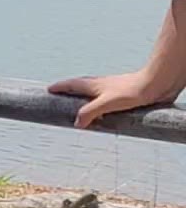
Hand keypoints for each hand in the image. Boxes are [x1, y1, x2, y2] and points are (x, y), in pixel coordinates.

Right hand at [48, 71, 169, 128]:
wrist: (157, 84)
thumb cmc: (133, 91)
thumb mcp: (106, 103)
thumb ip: (89, 112)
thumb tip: (77, 123)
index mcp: (94, 86)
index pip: (71, 85)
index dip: (60, 88)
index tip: (49, 90)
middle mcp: (101, 86)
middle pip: (80, 87)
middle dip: (69, 91)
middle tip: (61, 97)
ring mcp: (112, 90)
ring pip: (93, 94)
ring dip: (84, 100)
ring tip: (79, 109)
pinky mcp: (123, 97)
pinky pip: (105, 102)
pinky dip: (99, 107)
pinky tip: (103, 114)